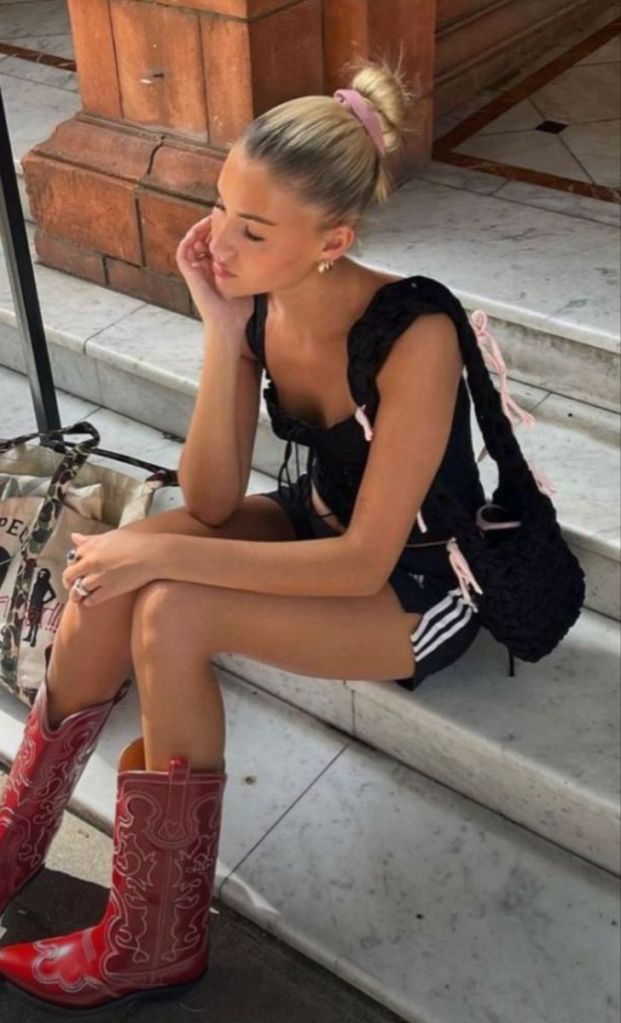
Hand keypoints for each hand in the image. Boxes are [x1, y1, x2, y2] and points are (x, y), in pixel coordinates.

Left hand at [62, 531, 155, 607]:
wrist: (153, 555)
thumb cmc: (136, 542)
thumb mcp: (111, 535)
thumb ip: (91, 538)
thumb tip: (74, 537)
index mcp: (91, 546)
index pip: (72, 557)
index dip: (74, 563)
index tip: (77, 567)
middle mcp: (91, 562)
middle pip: (69, 575)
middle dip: (68, 581)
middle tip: (71, 584)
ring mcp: (99, 577)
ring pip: (78, 589)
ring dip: (78, 593)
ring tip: (80, 594)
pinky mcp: (108, 590)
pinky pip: (90, 600)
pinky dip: (88, 601)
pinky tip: (91, 600)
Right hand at [176, 216, 252, 337]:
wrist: (229, 325)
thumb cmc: (240, 309)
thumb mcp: (249, 282)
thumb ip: (253, 268)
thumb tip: (270, 252)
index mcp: (216, 268)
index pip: (214, 243)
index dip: (220, 230)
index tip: (232, 220)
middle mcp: (204, 268)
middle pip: (203, 239)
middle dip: (211, 226)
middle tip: (221, 215)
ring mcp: (196, 271)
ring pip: (191, 242)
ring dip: (199, 229)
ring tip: (210, 220)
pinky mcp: (189, 275)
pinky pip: (183, 252)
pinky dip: (188, 240)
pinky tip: (199, 232)